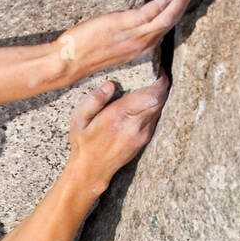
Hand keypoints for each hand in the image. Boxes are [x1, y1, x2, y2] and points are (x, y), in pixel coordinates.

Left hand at [55, 0, 199, 83]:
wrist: (68, 62)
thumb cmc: (86, 51)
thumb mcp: (114, 41)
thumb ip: (129, 30)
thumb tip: (139, 15)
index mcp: (142, 45)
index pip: (168, 22)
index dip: (181, 4)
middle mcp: (143, 43)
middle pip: (174, 16)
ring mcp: (135, 36)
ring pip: (168, 15)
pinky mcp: (124, 27)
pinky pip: (149, 15)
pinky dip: (162, 4)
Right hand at [67, 72, 169, 193]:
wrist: (91, 171)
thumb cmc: (83, 143)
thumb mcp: (78, 120)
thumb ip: (93, 100)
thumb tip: (110, 85)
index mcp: (119, 116)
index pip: (153, 93)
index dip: (158, 78)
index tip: (155, 69)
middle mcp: (135, 125)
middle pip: (161, 99)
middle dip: (160, 84)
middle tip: (153, 74)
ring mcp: (142, 134)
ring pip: (160, 107)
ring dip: (157, 95)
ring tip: (147, 86)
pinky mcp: (144, 139)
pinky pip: (155, 117)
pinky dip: (153, 106)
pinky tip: (142, 102)